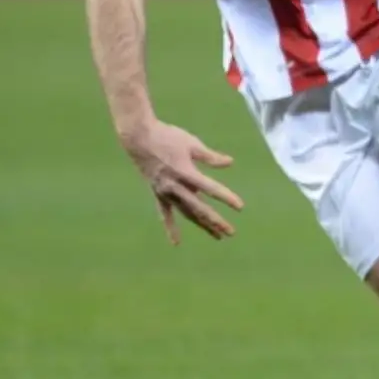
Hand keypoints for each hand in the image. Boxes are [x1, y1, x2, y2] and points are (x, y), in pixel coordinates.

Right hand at [120, 119, 243, 243]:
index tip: (240, 207)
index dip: (226, 198)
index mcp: (185, 172)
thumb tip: (230, 163)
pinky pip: (164, 214)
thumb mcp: (191, 143)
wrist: (139, 138)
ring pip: (186, 213)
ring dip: (202, 224)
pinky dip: (170, 227)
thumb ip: (210, 157)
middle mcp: (175, 186)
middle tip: (231, 232)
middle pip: (199, 208)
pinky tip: (176, 242)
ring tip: (217, 236)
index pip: (210, 188)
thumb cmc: (168, 137)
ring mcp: (165, 192)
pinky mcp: (157, 193)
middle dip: (215, 221)